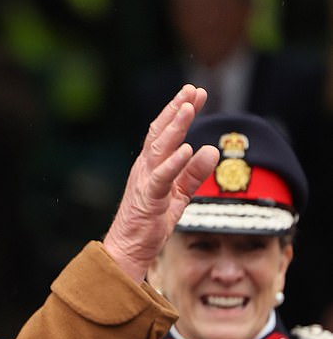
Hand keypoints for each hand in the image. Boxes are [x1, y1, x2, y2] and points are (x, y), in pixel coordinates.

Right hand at [103, 84, 218, 282]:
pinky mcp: (148, 199)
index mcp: (151, 166)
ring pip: (159, 149)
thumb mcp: (179, 196)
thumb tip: (211, 150)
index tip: (195, 93)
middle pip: (160, 133)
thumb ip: (194, 174)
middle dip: (177, 110)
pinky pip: (162, 178)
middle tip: (193, 89)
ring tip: (188, 107)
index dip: (178, 112)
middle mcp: (144, 169)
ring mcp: (144, 182)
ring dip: (175, 127)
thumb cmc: (150, 223)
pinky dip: (174, 163)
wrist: (128, 249)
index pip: (165, 133)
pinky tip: (187, 149)